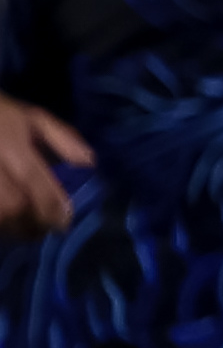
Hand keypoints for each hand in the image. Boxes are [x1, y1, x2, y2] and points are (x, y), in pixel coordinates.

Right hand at [0, 97, 91, 235]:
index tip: (64, 222)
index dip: (50, 205)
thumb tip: (89, 163)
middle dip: (31, 221)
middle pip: (10, 203)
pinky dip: (0, 224)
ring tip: (27, 230)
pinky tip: (8, 223)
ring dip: (12, 227)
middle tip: (45, 229)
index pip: (32, 178)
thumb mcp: (33, 117)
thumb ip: (63, 138)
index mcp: (9, 141)